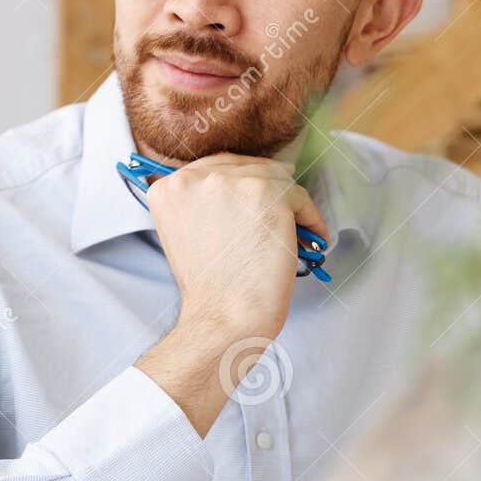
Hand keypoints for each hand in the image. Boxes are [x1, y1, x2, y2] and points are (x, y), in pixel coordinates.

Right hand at [144, 152, 329, 340]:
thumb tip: (242, 187)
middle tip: (282, 213)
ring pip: (276, 179)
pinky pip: (300, 197)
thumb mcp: (183, 231)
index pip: (214, 167)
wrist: (222, 314)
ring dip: (290, 204)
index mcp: (168, 187)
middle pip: (246, 167)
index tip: (255, 200)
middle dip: (267, 189)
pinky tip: (311, 237)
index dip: (239, 183)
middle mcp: (194, 177)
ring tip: (298, 230)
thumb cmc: (207, 285)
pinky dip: (310, 217)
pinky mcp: (267, 193)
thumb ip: (200, 202)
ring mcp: (231, 182)